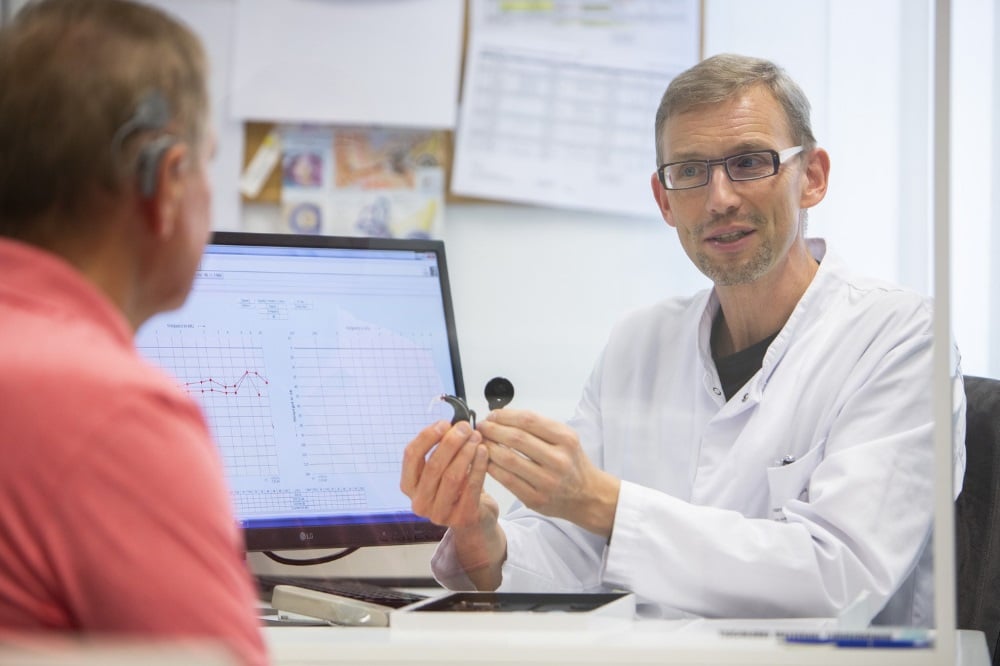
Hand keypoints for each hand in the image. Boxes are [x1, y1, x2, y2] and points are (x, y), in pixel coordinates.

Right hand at [401, 420, 489, 529]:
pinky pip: (472, 486)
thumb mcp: (441, 470)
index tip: (444, 423)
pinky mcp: (462, 518)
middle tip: (465, 427)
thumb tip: (453, 425)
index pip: (411, 456)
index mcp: (409, 486)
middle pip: (433, 465)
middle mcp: (420, 502)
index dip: (427, 436)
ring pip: (452, 476)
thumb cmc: (456, 489)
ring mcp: (439, 514)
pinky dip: (479, 465)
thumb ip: (441, 449)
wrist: (473, 520)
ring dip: (466, 452)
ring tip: (476, 437)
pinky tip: (484, 451)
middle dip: (451, 442)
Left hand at [477, 409, 619, 538]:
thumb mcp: (565, 437)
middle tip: (481, 427)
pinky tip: (485, 460)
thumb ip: (538, 426)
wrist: (587, 495)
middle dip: (493, 430)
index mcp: (566, 439)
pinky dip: (492, 468)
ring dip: (488, 448)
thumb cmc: (571, 462)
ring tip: (480, 442)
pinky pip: (507, 480)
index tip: (492, 415)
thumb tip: (502, 417)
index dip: (505, 416)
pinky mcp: (536, 499)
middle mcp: (558, 460)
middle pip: (516, 439)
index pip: (529, 420)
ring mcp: (547, 481)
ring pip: (508, 459)